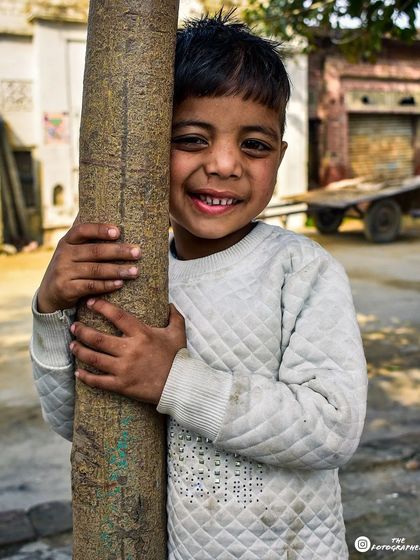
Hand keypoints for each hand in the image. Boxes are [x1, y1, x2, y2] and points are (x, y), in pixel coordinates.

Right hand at [37, 221, 140, 312]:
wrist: (49, 294)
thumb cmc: (70, 268)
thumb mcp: (73, 251)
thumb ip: (87, 239)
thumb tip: (109, 213)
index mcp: (67, 241)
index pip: (82, 230)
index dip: (100, 230)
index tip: (118, 232)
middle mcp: (63, 254)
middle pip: (95, 251)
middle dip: (119, 251)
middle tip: (137, 252)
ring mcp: (63, 272)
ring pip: (95, 270)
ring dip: (118, 270)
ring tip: (135, 271)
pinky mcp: (65, 289)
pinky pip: (90, 286)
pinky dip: (106, 285)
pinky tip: (120, 284)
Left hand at [70, 298, 186, 404]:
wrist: (181, 385)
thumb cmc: (178, 358)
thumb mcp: (178, 333)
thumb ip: (174, 316)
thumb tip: (169, 304)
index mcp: (142, 334)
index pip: (117, 316)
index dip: (101, 307)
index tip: (90, 302)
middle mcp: (130, 350)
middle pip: (98, 338)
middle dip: (82, 331)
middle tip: (74, 327)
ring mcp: (124, 369)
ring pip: (94, 358)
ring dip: (80, 351)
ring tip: (72, 345)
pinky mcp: (122, 385)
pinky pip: (98, 381)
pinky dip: (86, 377)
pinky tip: (78, 372)